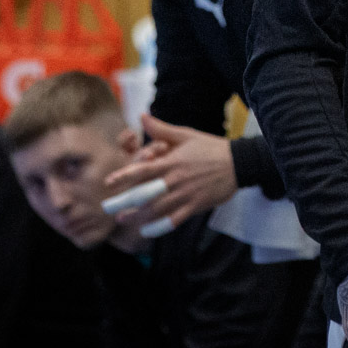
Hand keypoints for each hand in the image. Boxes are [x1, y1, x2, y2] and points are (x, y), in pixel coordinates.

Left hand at [100, 114, 239, 227]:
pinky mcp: (196, 206)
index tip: (109, 182)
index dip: (125, 176)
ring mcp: (186, 194)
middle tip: (108, 209)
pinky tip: (147, 230)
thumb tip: (142, 117)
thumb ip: (162, 130)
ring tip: (122, 219)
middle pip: (146, 194)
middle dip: (125, 202)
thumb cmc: (210, 147)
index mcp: (173, 162)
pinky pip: (175, 220)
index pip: (144, 169)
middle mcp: (176, 180)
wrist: (239, 163)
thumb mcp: (186, 135)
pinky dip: (160, 226)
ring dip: (138, 216)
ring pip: (158, 209)